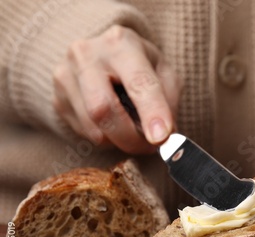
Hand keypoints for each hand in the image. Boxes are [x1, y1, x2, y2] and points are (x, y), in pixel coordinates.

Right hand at [52, 25, 180, 153]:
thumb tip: (166, 136)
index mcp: (121, 43)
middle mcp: (86, 55)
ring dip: (121, 141)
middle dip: (131, 137)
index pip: (137, 82)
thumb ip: (168, 100)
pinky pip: (84, 134)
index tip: (161, 138)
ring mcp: (65, 76)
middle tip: (151, 147)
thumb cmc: (138, 64)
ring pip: (93, 128)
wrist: (100, 54)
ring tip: (135, 134)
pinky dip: (106, 138)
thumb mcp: (163, 71)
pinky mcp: (57, 99)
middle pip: (103, 109)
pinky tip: (115, 125)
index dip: (151, 112)